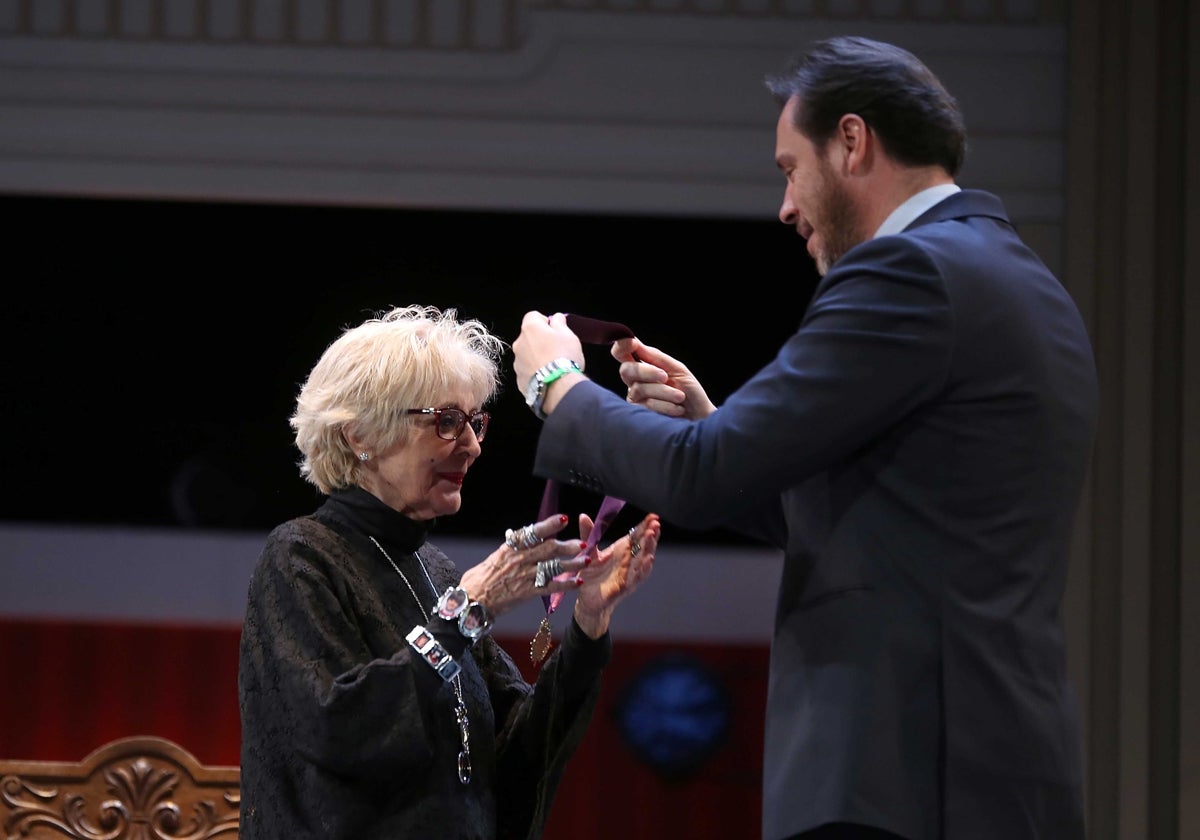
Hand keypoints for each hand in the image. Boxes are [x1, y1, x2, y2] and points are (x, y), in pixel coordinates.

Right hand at [459, 513, 587, 618]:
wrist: (472, 601)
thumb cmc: (479, 580)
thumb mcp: (494, 558)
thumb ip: (509, 549)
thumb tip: (517, 539)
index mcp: (510, 548)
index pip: (533, 532)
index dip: (549, 525)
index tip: (563, 519)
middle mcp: (519, 559)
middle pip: (549, 548)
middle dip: (568, 545)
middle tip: (582, 543)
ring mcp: (524, 575)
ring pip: (554, 567)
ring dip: (572, 563)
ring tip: (586, 560)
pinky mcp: (527, 592)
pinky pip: (551, 586)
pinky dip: (566, 584)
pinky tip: (577, 582)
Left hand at [512, 311, 586, 403]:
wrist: (558, 387)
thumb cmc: (564, 358)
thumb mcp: (568, 335)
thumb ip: (560, 323)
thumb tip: (556, 318)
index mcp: (530, 328)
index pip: (533, 316)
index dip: (545, 321)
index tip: (555, 330)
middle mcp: (519, 343)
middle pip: (529, 337)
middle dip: (540, 341)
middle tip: (556, 349)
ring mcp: (517, 362)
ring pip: (527, 355)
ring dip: (537, 357)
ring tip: (553, 366)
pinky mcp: (519, 379)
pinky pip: (527, 371)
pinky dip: (535, 372)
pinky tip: (548, 376)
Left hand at [572, 512, 659, 638]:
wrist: (587, 599)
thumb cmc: (591, 575)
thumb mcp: (589, 552)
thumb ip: (588, 534)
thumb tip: (583, 516)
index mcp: (622, 550)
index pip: (637, 535)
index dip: (645, 526)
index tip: (652, 516)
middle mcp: (629, 561)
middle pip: (644, 545)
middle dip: (650, 534)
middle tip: (655, 523)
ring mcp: (629, 573)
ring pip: (643, 559)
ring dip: (649, 548)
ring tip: (652, 536)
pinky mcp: (625, 586)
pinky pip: (637, 577)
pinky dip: (644, 568)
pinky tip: (649, 559)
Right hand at [612, 337, 716, 419]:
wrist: (698, 415)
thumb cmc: (689, 390)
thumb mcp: (677, 369)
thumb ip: (656, 357)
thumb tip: (635, 342)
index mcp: (642, 367)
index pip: (622, 353)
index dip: (622, 346)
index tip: (632, 343)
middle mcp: (634, 382)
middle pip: (626, 370)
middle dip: (647, 372)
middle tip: (665, 376)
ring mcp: (635, 398)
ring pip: (640, 389)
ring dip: (665, 392)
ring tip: (680, 397)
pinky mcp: (639, 414)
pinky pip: (647, 405)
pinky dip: (667, 405)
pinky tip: (678, 409)